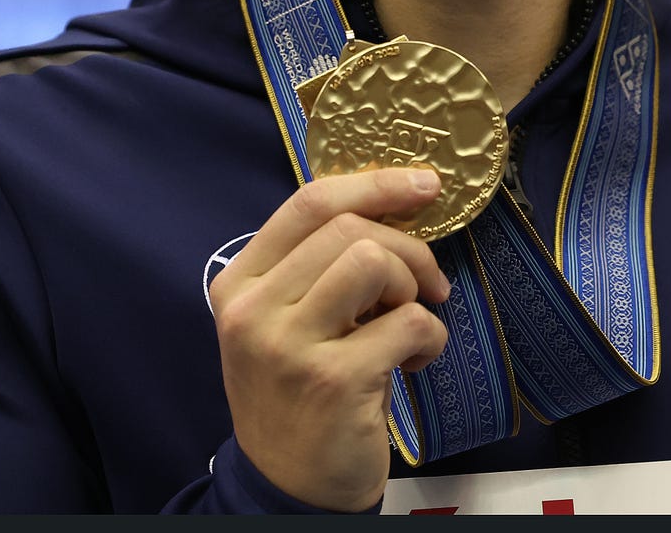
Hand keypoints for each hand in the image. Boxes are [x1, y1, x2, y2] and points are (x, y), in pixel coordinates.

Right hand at [208, 167, 450, 510]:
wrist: (289, 487)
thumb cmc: (300, 389)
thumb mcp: (287, 318)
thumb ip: (319, 262)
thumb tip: (397, 202)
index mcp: (240, 280)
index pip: (309, 201)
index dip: (375, 183)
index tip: (425, 184)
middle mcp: (253, 309)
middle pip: (348, 228)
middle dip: (407, 246)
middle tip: (426, 282)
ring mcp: (288, 346)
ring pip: (373, 262)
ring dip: (412, 285)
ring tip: (410, 318)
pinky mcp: (331, 381)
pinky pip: (407, 322)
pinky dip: (429, 336)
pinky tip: (415, 361)